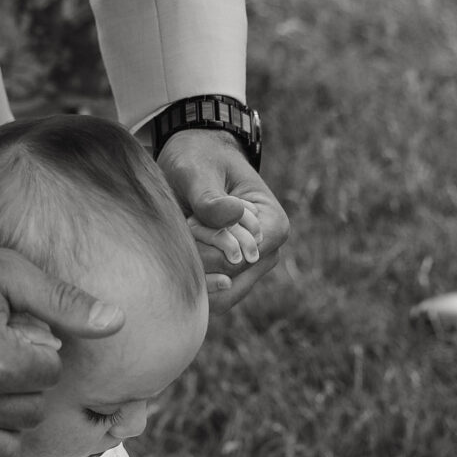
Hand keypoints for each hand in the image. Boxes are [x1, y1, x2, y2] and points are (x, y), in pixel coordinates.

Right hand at [0, 229, 122, 456]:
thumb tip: (117, 322)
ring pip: (0, 451)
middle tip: (4, 360)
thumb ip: (63, 302)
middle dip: (26, 387)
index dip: (40, 352)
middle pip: (29, 414)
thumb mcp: (5, 272)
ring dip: (7, 428)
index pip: (49, 375)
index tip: (21, 335)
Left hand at [157, 127, 287, 309]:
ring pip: (219, 295)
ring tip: (186, 235)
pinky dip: (192, 279)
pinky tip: (183, 249)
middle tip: (185, 226)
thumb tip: (234, 216)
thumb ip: (210, 198)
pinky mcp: (233, 276)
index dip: (207, 247)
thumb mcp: (198, 172)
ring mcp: (252, 269)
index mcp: (273, 227)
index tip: (192, 220)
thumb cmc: (200, 161)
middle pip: (228, 281)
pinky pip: (213, 295)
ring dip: (193, 271)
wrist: (196, 160)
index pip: (237, 261)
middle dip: (198, 261)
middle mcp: (268, 254)